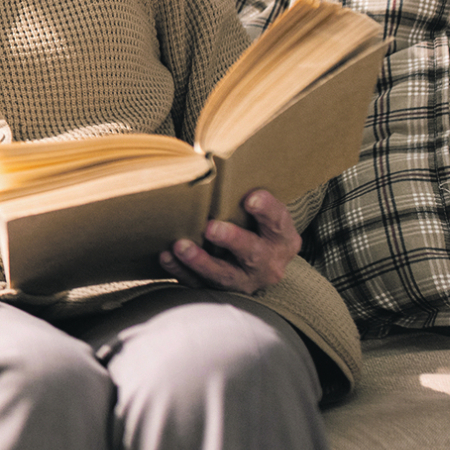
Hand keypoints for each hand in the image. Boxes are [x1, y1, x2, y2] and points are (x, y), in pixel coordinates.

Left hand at [158, 188, 299, 293]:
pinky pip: (199, 285)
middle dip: (232, 240)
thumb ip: (242, 192)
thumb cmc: (252, 225)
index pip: (279, 223)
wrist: (255, 265)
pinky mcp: (220, 292)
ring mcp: (245, 281)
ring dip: (201, 261)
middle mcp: (269, 263)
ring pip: (224, 275)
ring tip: (180, 246)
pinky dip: (181, 271)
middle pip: (253, 253)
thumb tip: (209, 158)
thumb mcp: (258, 211)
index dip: (267, 210)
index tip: (251, 197)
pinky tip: (166, 256)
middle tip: (211, 227)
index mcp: (282, 238)